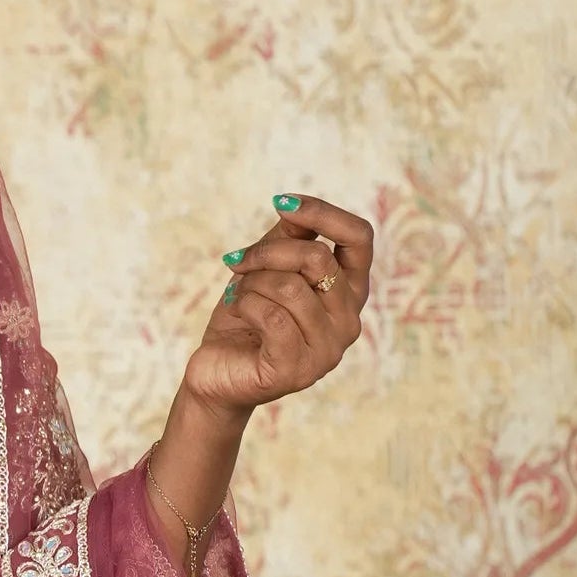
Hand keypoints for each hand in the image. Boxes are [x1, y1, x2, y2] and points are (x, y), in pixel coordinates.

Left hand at [183, 193, 371, 421]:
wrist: (216, 373)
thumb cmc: (245, 319)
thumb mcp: (266, 271)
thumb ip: (287, 240)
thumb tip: (291, 205)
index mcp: (350, 291)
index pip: (359, 238)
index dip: (323, 213)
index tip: (282, 202)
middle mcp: (350, 321)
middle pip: (317, 259)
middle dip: (268, 252)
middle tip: (237, 261)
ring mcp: (328, 349)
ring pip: (291, 288)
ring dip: (251, 284)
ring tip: (238, 295)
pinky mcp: (297, 369)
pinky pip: (272, 317)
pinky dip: (244, 304)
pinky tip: (235, 310)